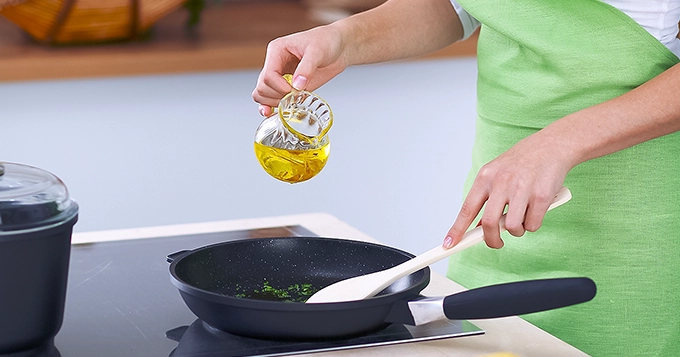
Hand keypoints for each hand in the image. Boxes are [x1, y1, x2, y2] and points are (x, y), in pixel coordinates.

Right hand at [251, 25, 348, 116]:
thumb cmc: (327, 41)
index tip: (295, 90)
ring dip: (274, 103)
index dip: (279, 87)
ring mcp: (280, 76)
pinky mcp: (287, 86)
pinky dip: (272, 106)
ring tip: (290, 102)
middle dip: (277, 96)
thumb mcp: (318, 51)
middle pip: (262, 87)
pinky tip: (275, 112)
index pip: (268, 74)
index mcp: (277, 50)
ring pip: (262, 94)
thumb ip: (306, 68)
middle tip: (295, 96)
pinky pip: (272, 99)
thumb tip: (297, 85)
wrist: (338, 47)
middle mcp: (275, 64)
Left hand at [443, 132, 573, 248]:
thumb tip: (480, 228)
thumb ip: (487, 198)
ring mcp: (522, 189)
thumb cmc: (522, 162)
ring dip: (517, 231)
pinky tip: (536, 209)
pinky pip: (533, 224)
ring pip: (513, 227)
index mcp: (486, 177)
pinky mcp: (542, 196)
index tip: (449, 244)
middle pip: (489, 223)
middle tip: (496, 242)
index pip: (467, 209)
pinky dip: (533, 224)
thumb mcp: (497, 174)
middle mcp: (502, 183)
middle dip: (491, 239)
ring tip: (522, 217)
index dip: (457, 229)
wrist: (551, 145)